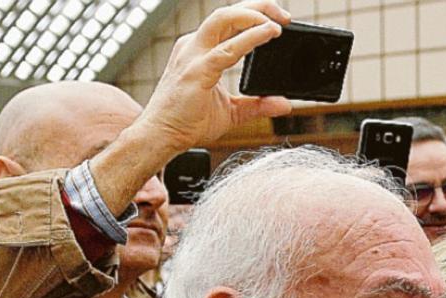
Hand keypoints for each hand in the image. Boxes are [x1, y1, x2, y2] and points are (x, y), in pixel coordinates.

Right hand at [93, 1, 292, 210]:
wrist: (160, 136)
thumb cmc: (186, 122)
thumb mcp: (231, 112)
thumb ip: (257, 105)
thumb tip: (284, 104)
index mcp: (200, 50)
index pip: (229, 23)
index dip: (254, 16)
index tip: (279, 21)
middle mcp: (195, 46)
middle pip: (227, 13)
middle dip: (258, 7)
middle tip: (285, 16)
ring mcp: (193, 56)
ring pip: (224, 19)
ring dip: (254, 16)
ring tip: (279, 22)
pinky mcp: (197, 71)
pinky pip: (227, 49)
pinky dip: (250, 38)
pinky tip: (268, 34)